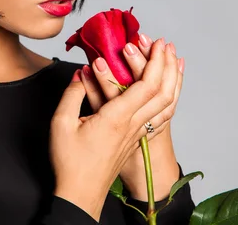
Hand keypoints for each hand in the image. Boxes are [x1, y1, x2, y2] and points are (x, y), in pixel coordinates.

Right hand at [50, 37, 176, 220]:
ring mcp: (138, 133)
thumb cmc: (70, 161)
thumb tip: (81, 73)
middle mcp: (133, 125)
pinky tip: (169, 90)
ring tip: (175, 61)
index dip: (155, 62)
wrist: (81, 193)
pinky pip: (161, 116)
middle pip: (163, 92)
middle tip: (165, 45)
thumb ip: (72, 94)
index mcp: (117, 119)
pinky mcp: (137, 139)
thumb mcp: (62, 124)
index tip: (155, 43)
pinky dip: (169, 97)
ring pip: (167, 104)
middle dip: (167, 64)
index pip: (146, 85)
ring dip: (173, 80)